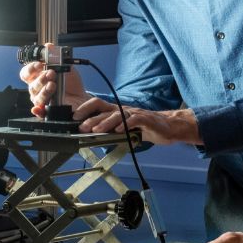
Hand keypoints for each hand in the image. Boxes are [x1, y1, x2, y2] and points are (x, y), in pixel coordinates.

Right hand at [18, 44, 87, 116]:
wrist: (81, 95)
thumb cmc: (70, 81)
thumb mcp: (65, 66)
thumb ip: (56, 56)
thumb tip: (49, 46)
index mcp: (38, 76)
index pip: (26, 73)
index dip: (31, 68)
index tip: (39, 64)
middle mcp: (37, 88)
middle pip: (31, 85)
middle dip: (41, 78)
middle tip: (51, 74)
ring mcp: (41, 99)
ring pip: (35, 97)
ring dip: (43, 90)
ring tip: (53, 85)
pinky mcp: (47, 109)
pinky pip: (39, 112)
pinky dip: (37, 110)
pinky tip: (39, 107)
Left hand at [77, 105, 199, 145]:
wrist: (168, 128)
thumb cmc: (144, 128)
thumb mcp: (124, 130)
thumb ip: (111, 131)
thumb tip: (92, 136)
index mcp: (117, 111)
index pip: (98, 105)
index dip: (86, 109)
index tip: (74, 117)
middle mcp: (124, 110)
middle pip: (105, 110)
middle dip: (92, 118)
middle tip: (81, 126)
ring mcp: (134, 113)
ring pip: (117, 115)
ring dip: (105, 123)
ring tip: (96, 130)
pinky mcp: (145, 119)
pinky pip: (134, 120)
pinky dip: (125, 125)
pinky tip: (119, 131)